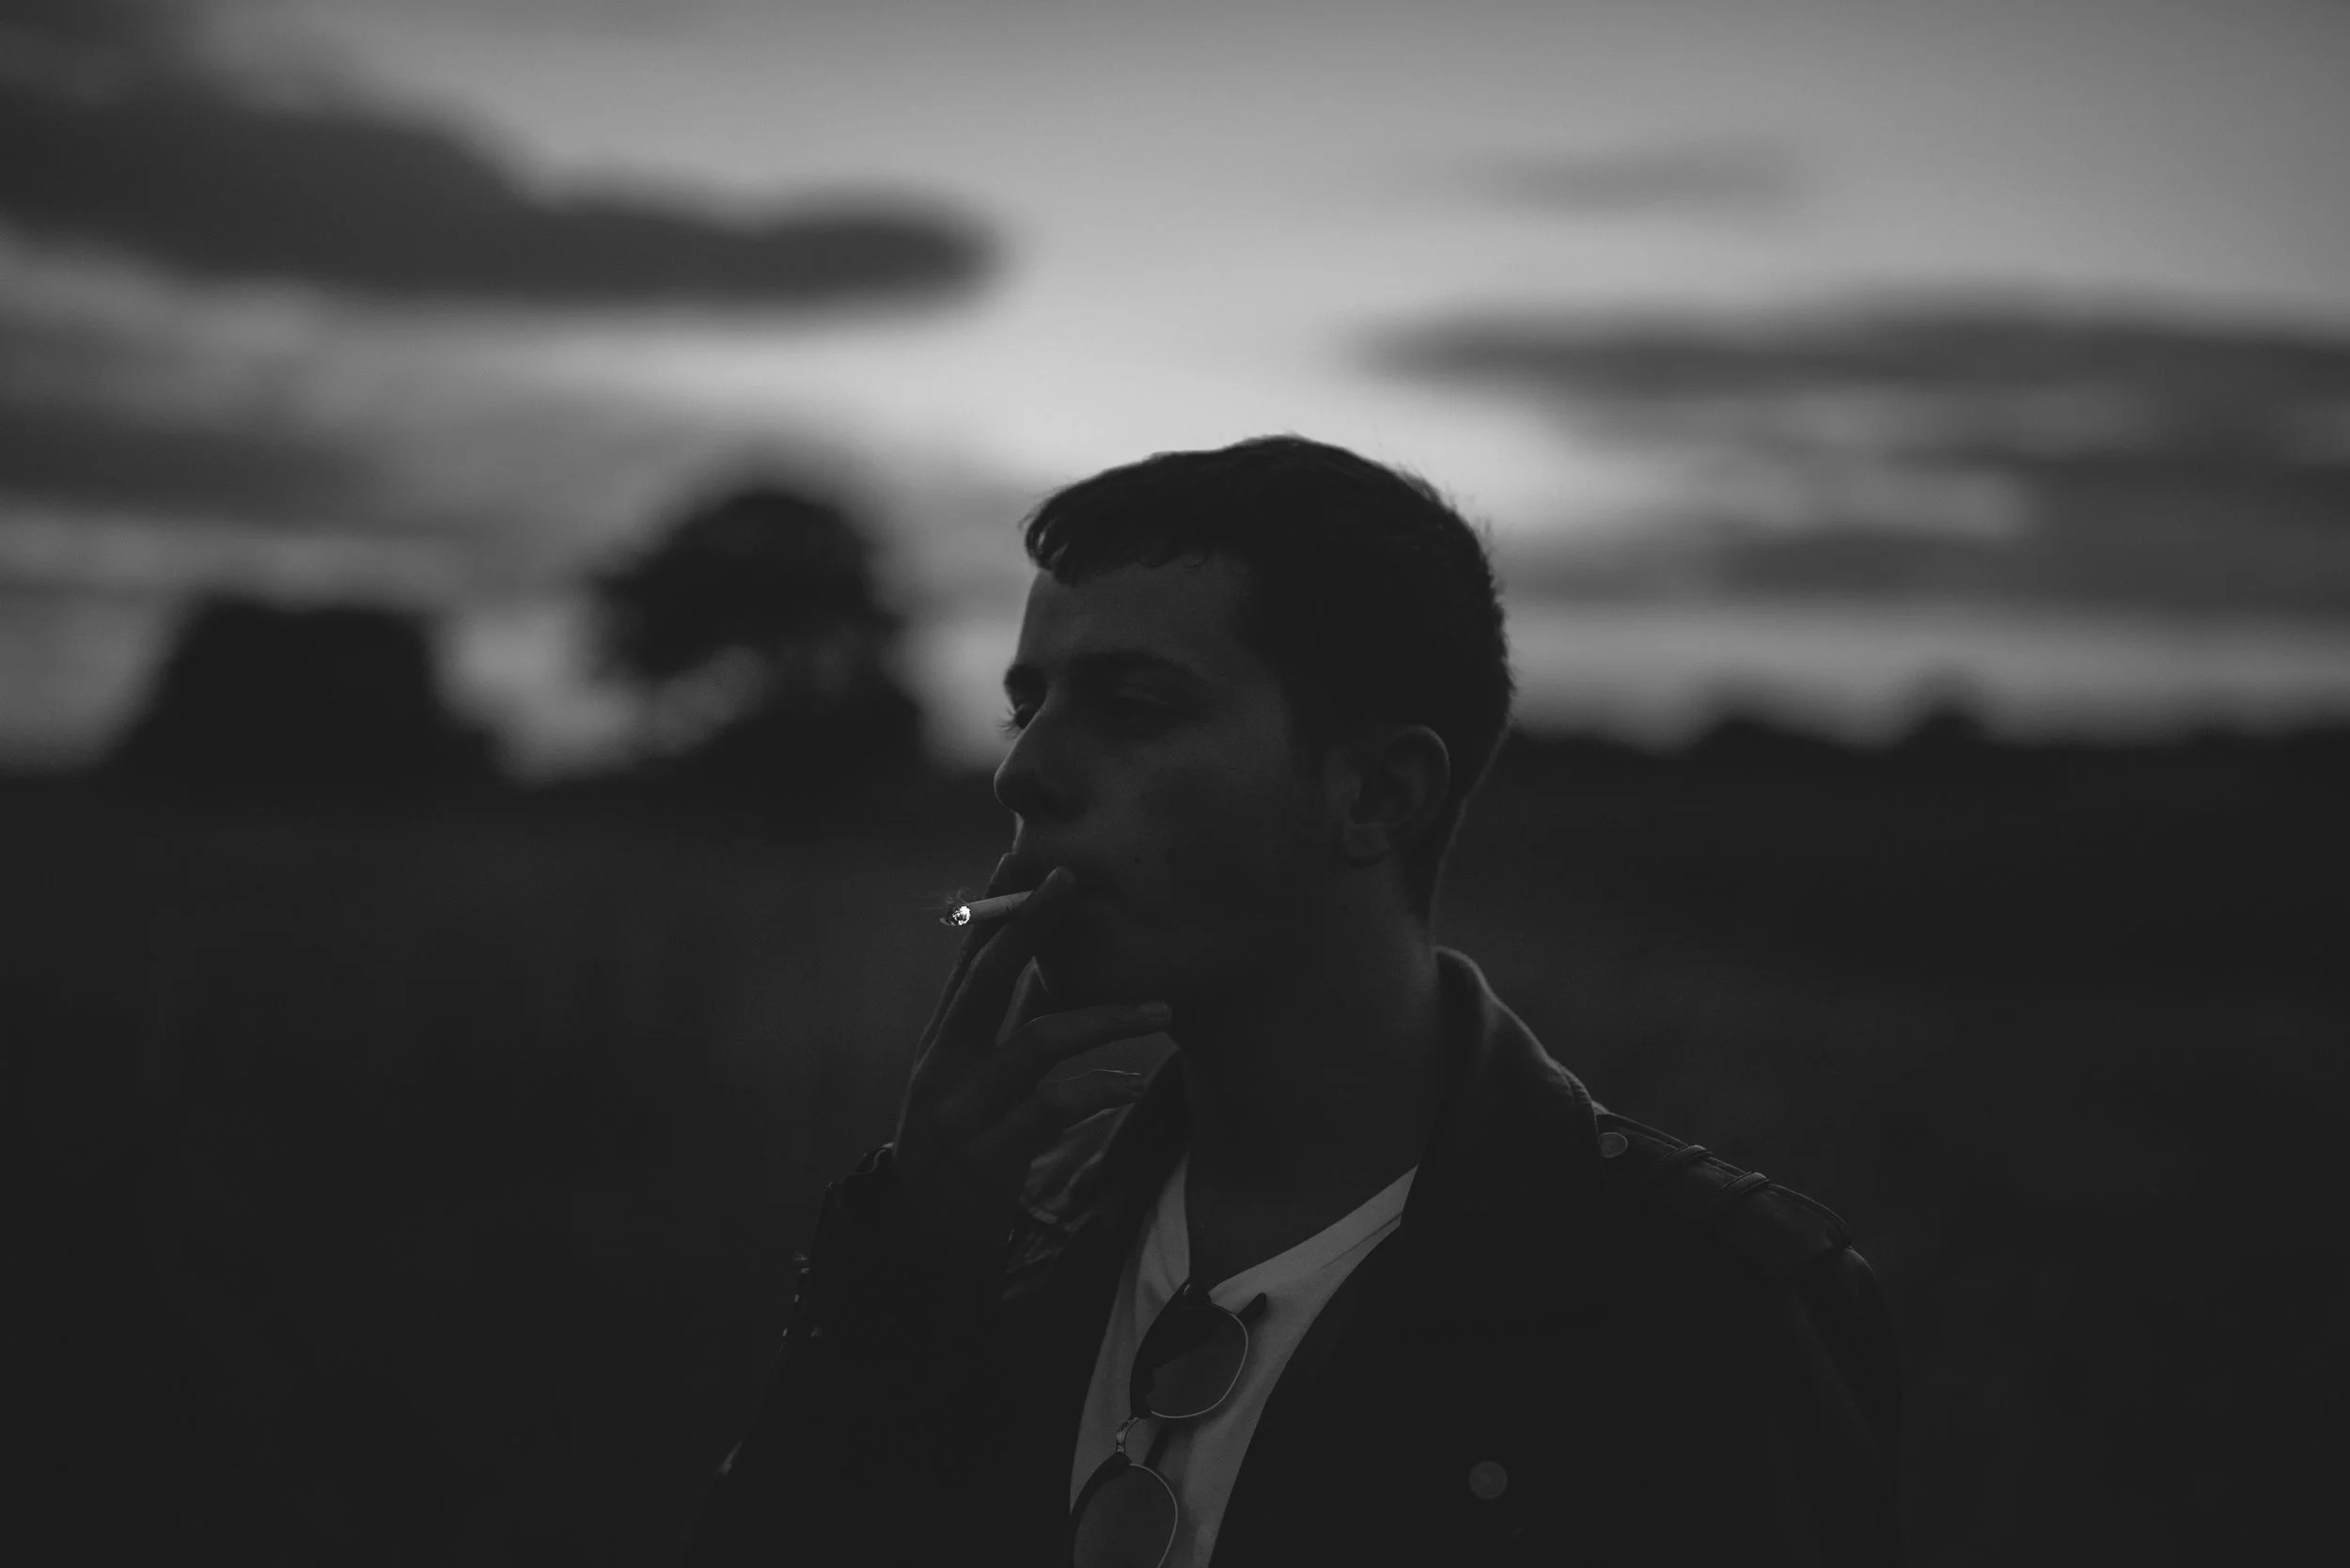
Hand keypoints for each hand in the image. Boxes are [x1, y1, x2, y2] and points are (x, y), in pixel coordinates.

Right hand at [890, 858, 1167, 1259]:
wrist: (922, 1238)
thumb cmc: (962, 1146)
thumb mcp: (971, 1080)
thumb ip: (1003, 1027)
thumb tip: (1048, 967)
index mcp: (943, 1041)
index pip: (968, 960)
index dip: (994, 907)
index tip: (1022, 858)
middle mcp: (945, 1065)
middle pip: (987, 980)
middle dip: (1029, 926)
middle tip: (1071, 881)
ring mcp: (964, 1110)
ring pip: (1037, 1041)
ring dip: (1105, 1019)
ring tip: (1160, 1012)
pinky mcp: (989, 1158)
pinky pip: (1052, 1109)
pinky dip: (1098, 1091)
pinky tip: (1132, 1086)